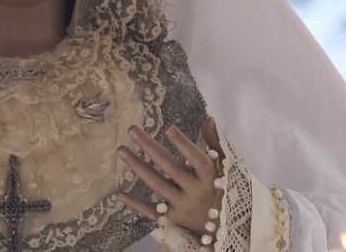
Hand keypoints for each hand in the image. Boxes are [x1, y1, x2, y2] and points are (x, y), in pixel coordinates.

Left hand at [112, 117, 222, 234]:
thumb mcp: (225, 166)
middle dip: (150, 147)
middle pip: (170, 168)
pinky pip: (152, 211)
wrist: (226, 227)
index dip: (184, 144)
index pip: (196, 159)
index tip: (168, 128)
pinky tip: (118, 194)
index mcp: (211, 177)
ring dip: (138, 167)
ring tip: (121, 149)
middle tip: (131, 129)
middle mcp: (196, 192)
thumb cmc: (224, 188)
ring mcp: (183, 206)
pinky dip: (135, 204)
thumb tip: (208, 118)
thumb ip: (214, 142)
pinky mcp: (173, 219)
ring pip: (157, 185)